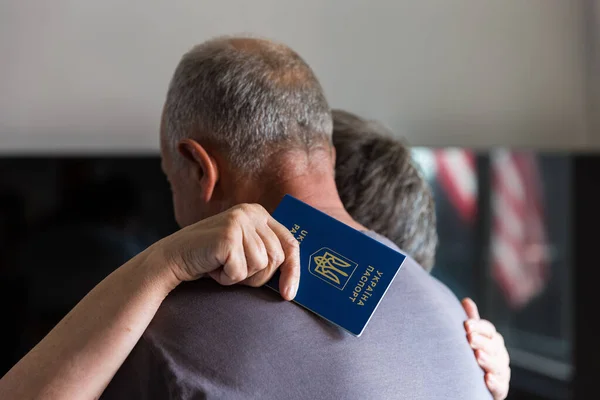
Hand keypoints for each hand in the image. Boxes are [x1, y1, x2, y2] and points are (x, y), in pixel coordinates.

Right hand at [153, 203, 299, 299]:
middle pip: (277, 258)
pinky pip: (241, 271)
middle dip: (257, 275)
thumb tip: (295, 278)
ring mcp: (240, 221)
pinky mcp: (228, 236)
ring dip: (240, 276)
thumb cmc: (212, 259)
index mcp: (260, 213)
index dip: (293, 270)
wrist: (173, 258)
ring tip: (222, 266)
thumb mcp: (245, 250)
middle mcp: (252, 212)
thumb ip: (267, 252)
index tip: (289, 294)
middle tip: (234, 271)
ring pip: (261, 266)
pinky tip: (213, 267)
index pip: (290, 242)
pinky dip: (227, 278)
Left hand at [462, 298, 510, 399]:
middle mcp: (499, 354)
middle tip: (469, 338)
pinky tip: (487, 378)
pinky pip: (500, 386)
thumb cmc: (473, 354)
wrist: (476, 382)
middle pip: (493, 346)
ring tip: (477, 356)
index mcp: (492, 339)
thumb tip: (466, 300)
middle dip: (481, 341)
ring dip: (488, 360)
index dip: (478, 326)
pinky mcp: (501, 388)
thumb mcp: (472, 337)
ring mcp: (501, 371)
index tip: (466, 325)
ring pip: (498, 365)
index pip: (488, 330)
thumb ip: (471, 321)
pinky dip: (494, 383)